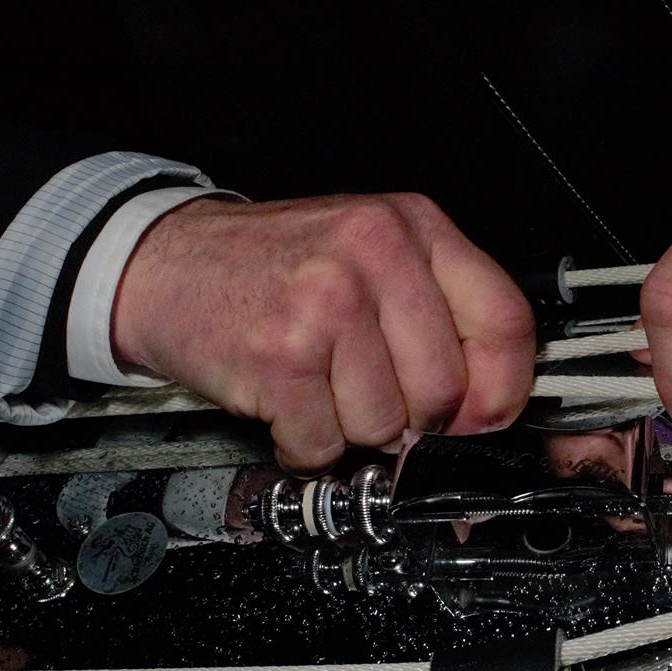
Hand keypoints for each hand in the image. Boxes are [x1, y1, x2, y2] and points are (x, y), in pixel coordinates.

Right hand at [113, 193, 536, 471]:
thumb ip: (436, 313)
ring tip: (319, 387)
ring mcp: (326, 302)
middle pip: (445, 389)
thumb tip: (485, 413)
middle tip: (373, 398)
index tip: (481, 418)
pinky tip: (286, 403)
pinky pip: (324, 443)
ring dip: (351, 429)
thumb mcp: (370, 255)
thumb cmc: (274, 267)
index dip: (501, 390)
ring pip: (386, 425)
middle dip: (413, 419)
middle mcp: (374, 253)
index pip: (505, 320)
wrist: (166, 263)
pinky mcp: (280, 355)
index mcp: (412, 226)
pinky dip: (304, 443)